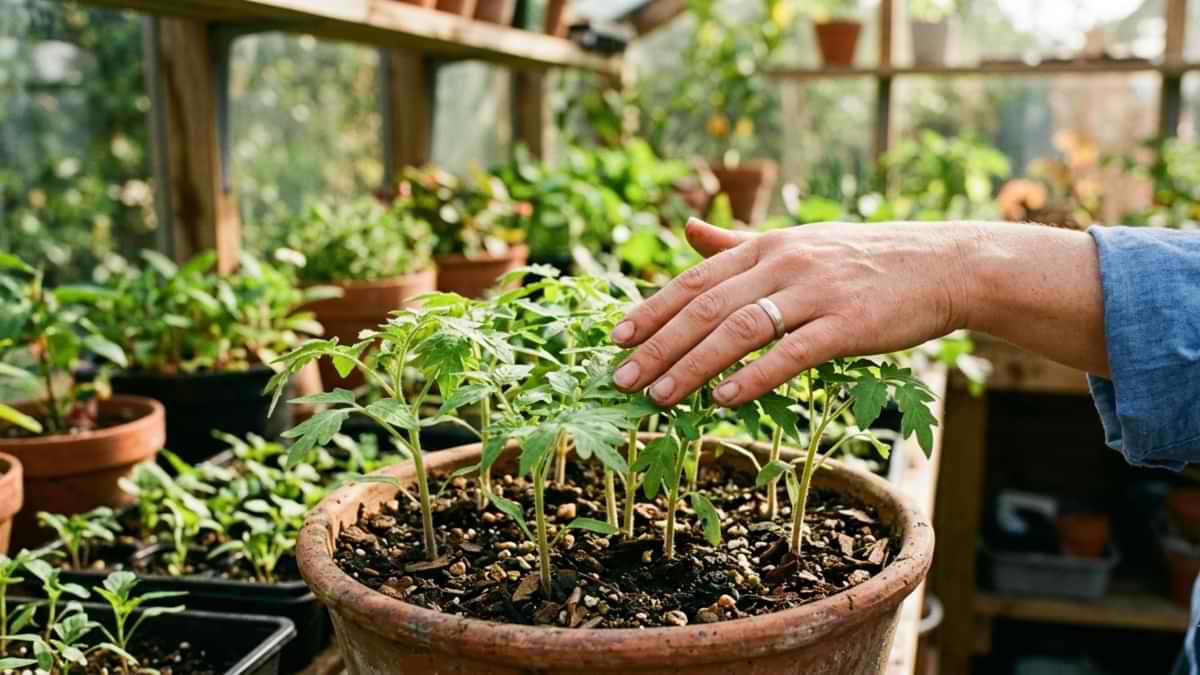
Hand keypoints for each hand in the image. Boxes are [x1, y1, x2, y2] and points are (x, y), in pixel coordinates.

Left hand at [610, 218, 979, 406]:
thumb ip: (737, 244)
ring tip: (659, 397)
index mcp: (767, 246)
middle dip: (657, 345)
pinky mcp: (847, 324)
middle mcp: (783, 263)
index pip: (694, 279)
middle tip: (621, 379)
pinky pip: (791, 353)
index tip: (615, 338)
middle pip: (705, 307)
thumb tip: (687, 230)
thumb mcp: (797, 242)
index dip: (651, 309)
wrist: (943, 265)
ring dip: (692, 366)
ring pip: (738, 330)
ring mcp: (815, 292)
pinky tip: (723, 399)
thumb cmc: (864, 260)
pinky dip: (754, 376)